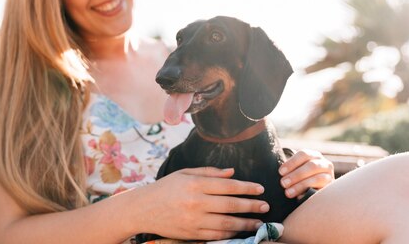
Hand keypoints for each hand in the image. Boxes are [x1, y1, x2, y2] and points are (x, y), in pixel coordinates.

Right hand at [135, 167, 268, 240]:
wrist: (143, 209)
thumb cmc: (166, 188)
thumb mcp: (185, 173)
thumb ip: (209, 172)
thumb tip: (233, 173)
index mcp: (195, 184)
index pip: (228, 186)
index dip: (247, 187)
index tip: (260, 189)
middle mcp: (195, 202)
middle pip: (231, 205)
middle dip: (251, 206)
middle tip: (265, 206)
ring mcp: (193, 220)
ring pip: (226, 223)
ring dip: (245, 223)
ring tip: (258, 222)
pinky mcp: (191, 234)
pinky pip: (216, 235)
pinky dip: (230, 234)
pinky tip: (240, 230)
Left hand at [279, 149, 333, 197]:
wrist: (315, 188)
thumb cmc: (301, 177)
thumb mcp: (297, 169)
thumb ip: (291, 168)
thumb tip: (281, 173)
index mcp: (314, 156)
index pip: (304, 154)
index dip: (291, 163)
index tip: (280, 172)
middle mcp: (325, 164)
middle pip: (312, 166)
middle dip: (296, 175)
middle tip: (283, 183)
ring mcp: (330, 177)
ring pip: (318, 178)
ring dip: (301, 185)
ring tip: (288, 192)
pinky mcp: (330, 190)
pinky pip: (321, 192)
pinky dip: (309, 194)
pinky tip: (299, 198)